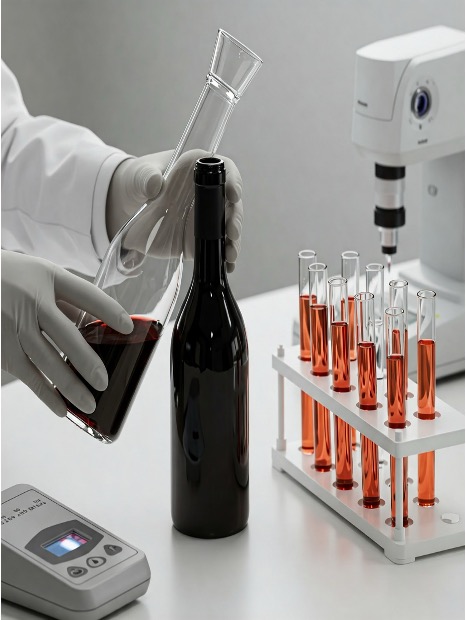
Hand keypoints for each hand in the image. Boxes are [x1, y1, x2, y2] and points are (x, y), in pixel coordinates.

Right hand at [1, 251, 132, 416]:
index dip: (108, 311)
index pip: (85, 294)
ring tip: (88, 403)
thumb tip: (96, 327)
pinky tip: (60, 407)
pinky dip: (44, 392)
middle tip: (104, 382)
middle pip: (64, 334)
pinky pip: (25, 373)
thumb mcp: (41, 276)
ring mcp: (11, 324)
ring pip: (44, 360)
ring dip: (68, 385)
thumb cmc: (12, 277)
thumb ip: (67, 300)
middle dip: (86, 360)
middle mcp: (29, 301)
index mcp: (47, 277)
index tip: (128, 327)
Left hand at [106, 149, 242, 271]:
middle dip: (235, 219)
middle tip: (232, 232)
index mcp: (198, 170)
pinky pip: (216, 248)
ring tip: (230, 254)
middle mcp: (207, 193)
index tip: (233, 194)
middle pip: (231, 204)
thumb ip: (146, 177)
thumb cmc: (137, 181)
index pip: (225, 170)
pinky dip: (223, 258)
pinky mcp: (199, 239)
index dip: (233, 181)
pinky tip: (226, 267)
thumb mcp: (138, 175)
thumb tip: (155, 183)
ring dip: (232, 242)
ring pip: (227, 228)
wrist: (127, 204)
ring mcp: (206, 218)